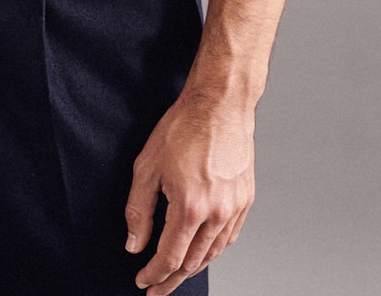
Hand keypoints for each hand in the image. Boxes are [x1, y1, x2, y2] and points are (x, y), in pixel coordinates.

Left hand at [124, 86, 254, 293]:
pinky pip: (229, 237)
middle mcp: (217, 213)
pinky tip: (203, 251)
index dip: (154, 275)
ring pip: (213, 253)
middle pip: (193, 262)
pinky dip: (213, 250)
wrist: (220, 104)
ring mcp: (235, 207)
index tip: (142, 282)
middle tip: (156, 288)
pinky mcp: (246, 199)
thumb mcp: (147, 166)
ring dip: (193, 268)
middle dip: (171, 279)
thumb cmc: (183, 127)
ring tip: (176, 274)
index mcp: (190, 206)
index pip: (170, 258)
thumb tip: (134, 244)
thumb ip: (138, 210)